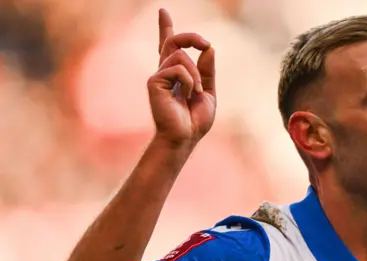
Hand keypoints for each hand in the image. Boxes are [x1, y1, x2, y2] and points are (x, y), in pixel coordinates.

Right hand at [147, 9, 215, 147]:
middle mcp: (165, 72)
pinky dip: (189, 81)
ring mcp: (158, 76)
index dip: (165, 28)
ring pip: (181, 56)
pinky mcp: (154, 81)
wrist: (185, 138)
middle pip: (174, 41)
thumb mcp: (208, 93)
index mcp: (177, 74)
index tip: (163, 11)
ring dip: (195, 74)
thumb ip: (207, 71)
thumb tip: (208, 49)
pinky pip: (178, 69)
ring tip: (194, 93)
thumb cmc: (195, 122)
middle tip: (206, 43)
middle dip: (191, 37)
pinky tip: (186, 95)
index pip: (170, 47)